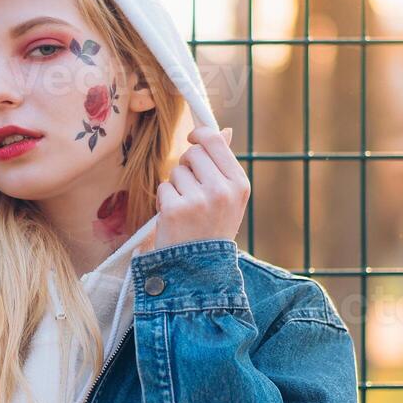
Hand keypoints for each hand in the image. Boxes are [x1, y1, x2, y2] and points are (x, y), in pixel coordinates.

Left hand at [149, 125, 247, 252]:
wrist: (200, 271)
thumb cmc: (213, 229)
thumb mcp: (229, 198)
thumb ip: (224, 164)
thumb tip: (225, 131)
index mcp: (239, 184)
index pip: (215, 141)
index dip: (200, 135)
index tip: (192, 139)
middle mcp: (222, 190)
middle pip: (192, 154)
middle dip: (186, 167)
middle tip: (190, 190)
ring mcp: (198, 200)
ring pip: (176, 172)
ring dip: (175, 187)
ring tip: (186, 211)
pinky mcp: (175, 210)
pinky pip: (163, 188)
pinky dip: (164, 202)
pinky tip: (174, 220)